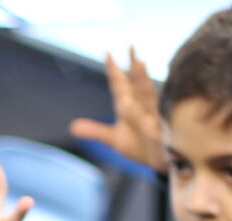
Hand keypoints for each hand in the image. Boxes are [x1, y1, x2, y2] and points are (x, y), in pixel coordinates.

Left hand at [68, 49, 164, 170]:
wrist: (156, 163)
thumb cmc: (139, 146)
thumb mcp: (114, 140)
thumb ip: (95, 132)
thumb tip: (73, 127)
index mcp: (128, 106)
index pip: (120, 85)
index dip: (114, 70)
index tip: (108, 53)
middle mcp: (140, 107)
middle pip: (137, 83)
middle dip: (134, 66)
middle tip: (132, 45)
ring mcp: (150, 117)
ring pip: (148, 95)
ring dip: (144, 80)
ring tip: (141, 62)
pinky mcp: (158, 131)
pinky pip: (155, 120)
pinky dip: (152, 112)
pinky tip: (151, 104)